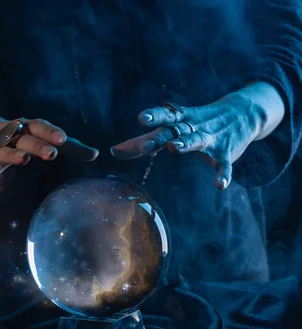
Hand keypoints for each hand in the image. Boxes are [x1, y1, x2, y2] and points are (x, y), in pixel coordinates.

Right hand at [0, 114, 98, 189]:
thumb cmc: (16, 135)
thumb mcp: (39, 136)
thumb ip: (68, 147)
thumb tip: (96, 154)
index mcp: (25, 128)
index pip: (38, 126)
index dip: (51, 132)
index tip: (63, 139)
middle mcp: (9, 136)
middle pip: (25, 139)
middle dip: (38, 145)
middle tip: (52, 154)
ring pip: (3, 152)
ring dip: (12, 154)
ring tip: (23, 159)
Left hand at [110, 92, 263, 189]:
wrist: (244, 112)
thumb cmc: (199, 122)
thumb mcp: (173, 128)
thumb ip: (144, 141)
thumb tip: (114, 152)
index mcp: (179, 121)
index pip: (163, 118)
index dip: (152, 118)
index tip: (140, 119)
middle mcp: (193, 127)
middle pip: (175, 129)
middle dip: (161, 135)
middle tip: (146, 144)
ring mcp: (211, 139)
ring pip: (197, 141)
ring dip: (186, 143)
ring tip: (174, 148)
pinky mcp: (226, 152)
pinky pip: (224, 164)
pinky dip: (223, 174)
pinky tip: (219, 185)